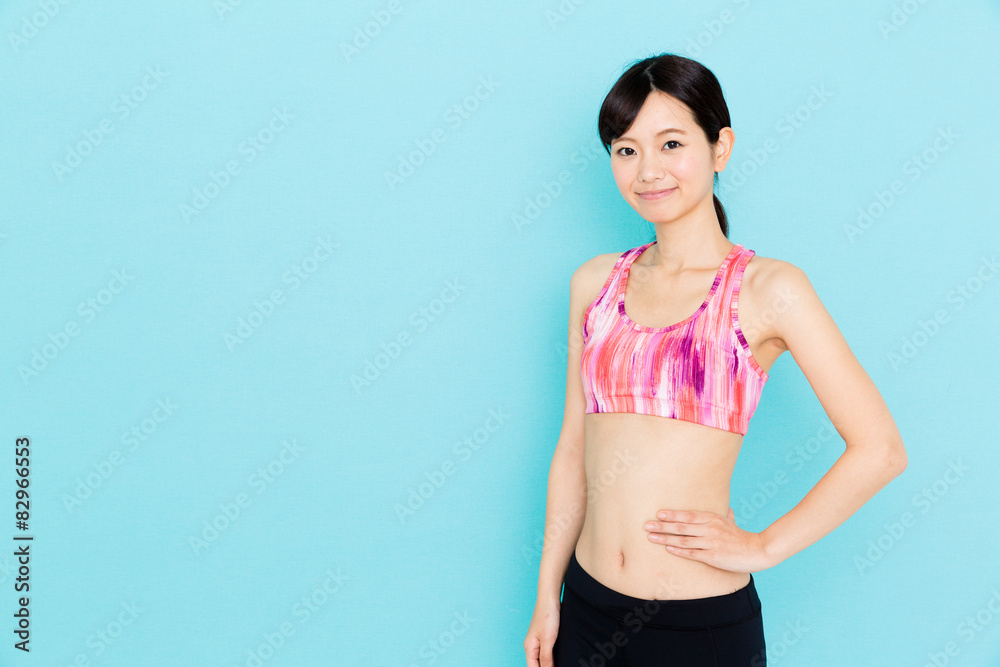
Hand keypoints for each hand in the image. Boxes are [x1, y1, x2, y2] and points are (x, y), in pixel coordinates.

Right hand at [523, 597, 559, 666]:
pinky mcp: (546, 636)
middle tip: (558, 666)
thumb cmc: (547, 616)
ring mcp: (539, 641)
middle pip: (537, 664)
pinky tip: (559, 659)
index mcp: (529, 648)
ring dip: (549, 664)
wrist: (550, 598)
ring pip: (543, 659)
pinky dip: (553, 657)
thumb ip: (546, 658)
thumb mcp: (547, 640)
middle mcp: (532, 645)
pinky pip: (548, 652)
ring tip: (559, 664)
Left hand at [643, 507, 770, 572]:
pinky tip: (668, 548)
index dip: (672, 514)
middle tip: (646, 525)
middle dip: (662, 525)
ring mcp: (711, 542)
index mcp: (713, 518)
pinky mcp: (713, 556)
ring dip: (665, 538)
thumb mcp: (731, 521)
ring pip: (683, 540)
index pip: (688, 514)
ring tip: (651, 537)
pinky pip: (692, 553)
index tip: (658, 513)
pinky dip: (678, 550)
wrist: (757, 550)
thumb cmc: (741, 537)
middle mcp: (710, 528)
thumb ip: (723, 513)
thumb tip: (722, 506)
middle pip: (682, 526)